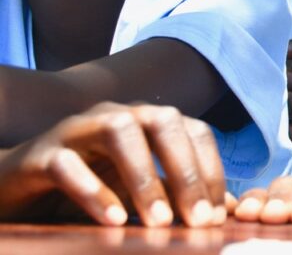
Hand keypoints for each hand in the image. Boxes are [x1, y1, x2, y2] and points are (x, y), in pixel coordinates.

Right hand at [0, 102, 226, 226]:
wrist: (18, 185)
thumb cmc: (90, 186)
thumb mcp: (138, 192)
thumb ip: (176, 196)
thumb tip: (226, 212)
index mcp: (148, 122)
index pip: (195, 132)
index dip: (211, 170)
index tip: (216, 216)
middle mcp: (119, 115)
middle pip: (163, 122)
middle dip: (186, 171)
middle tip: (197, 220)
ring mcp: (79, 129)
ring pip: (120, 132)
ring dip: (144, 176)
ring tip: (159, 221)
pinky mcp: (42, 153)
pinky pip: (69, 163)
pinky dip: (94, 190)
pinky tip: (114, 219)